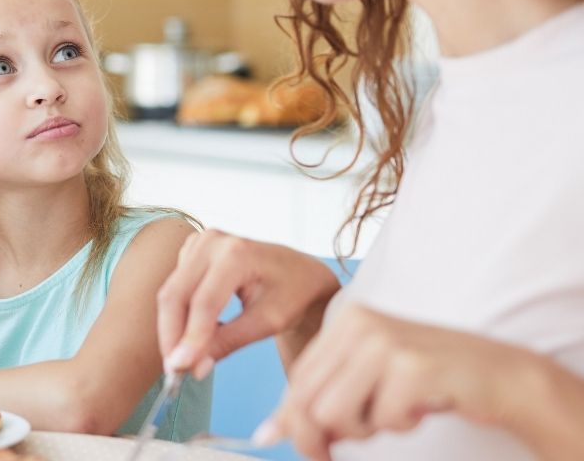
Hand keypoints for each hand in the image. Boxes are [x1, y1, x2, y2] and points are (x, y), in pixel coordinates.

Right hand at [156, 230, 339, 376]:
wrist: (299, 272)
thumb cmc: (292, 294)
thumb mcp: (268, 322)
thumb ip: (229, 342)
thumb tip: (194, 366)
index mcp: (237, 253)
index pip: (204, 302)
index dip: (190, 338)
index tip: (180, 370)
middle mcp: (213, 241)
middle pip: (176, 294)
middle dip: (172, 335)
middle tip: (174, 372)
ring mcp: (200, 242)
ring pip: (171, 292)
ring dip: (172, 328)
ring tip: (185, 359)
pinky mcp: (192, 250)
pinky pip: (175, 287)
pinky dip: (178, 315)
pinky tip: (193, 334)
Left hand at [260, 304, 530, 459]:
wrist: (500, 374)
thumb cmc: (429, 380)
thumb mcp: (369, 380)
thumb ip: (323, 397)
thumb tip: (269, 432)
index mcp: (346, 320)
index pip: (298, 379)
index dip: (297, 422)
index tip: (312, 449)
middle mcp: (361, 323)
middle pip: (309, 399)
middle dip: (321, 436)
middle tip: (350, 444)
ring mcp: (386, 342)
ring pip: (336, 413)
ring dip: (365, 430)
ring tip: (395, 413)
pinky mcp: (412, 367)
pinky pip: (383, 420)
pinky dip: (402, 425)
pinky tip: (422, 407)